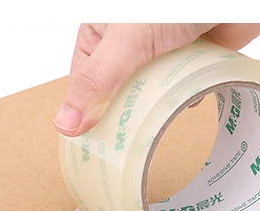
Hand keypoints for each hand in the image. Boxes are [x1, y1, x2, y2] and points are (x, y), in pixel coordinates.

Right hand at [54, 23, 259, 136]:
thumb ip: (97, 81)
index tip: (92, 144)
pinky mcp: (194, 52)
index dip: (86, 111)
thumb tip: (65, 125)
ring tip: (153, 130)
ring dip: (155, 105)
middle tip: (122, 147)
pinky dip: (183, 94)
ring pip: (150, 89)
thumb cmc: (180, 1)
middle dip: (123, 112)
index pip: (84, 80)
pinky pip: (181, 83)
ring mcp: (162, 45)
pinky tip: (186, 103)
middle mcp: (129, 38)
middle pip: (116, 89)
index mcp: (102, 30)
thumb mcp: (128, 41)